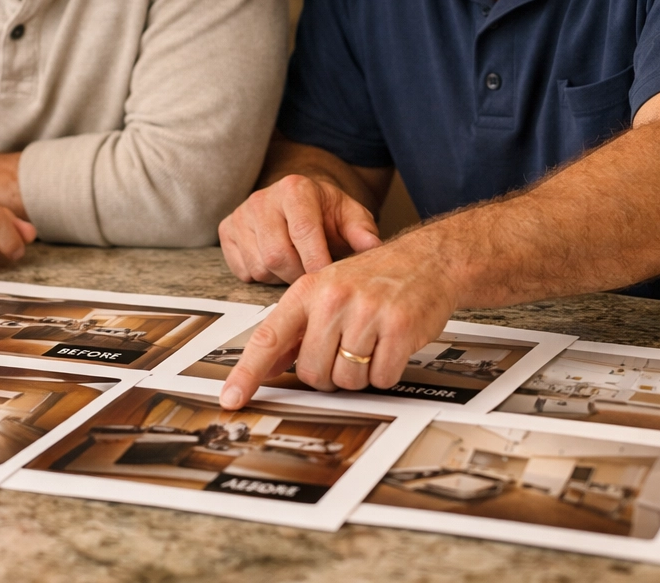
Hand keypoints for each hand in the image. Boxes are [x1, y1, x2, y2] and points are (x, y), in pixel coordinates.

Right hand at [219, 174, 382, 283]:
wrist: (298, 199)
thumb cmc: (325, 211)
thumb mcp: (351, 215)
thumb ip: (362, 231)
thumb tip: (372, 247)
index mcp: (295, 188)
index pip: (303, 232)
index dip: (316, 262)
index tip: (327, 279)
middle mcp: (263, 198)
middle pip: (276, 255)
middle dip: (298, 274)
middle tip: (312, 276)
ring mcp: (241, 214)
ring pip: (259, 266)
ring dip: (280, 277)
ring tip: (296, 265)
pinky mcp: (226, 230)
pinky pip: (242, 270)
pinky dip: (261, 276)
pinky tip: (276, 264)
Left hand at [219, 233, 458, 408]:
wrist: (427, 260)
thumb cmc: (374, 279)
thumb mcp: (326, 291)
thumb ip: (297, 329)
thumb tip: (268, 366)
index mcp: (307, 291)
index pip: (268, 338)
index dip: (247, 374)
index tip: (231, 398)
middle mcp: (333, 300)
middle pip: (312, 373)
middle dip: (329, 373)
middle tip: (347, 349)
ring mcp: (366, 313)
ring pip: (347, 381)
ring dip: (360, 374)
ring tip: (371, 342)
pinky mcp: (398, 328)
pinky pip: (382, 378)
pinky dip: (387, 372)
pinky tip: (391, 346)